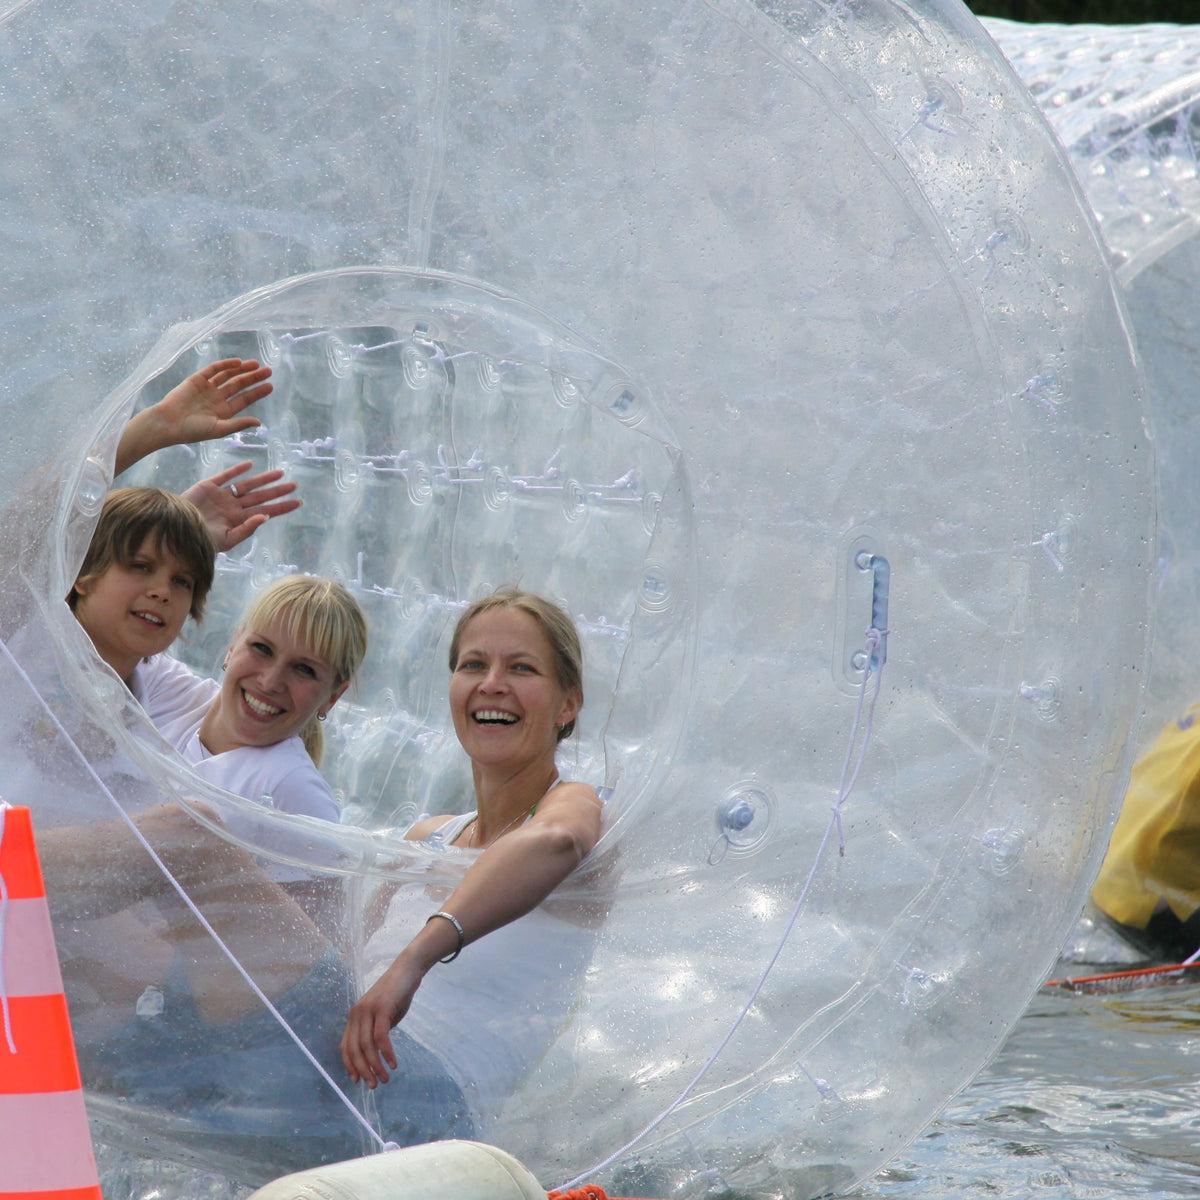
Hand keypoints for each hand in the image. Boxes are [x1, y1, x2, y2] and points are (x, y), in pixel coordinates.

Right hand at [155, 358, 272, 445]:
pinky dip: (225, 365)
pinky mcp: (196, 379)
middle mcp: (217, 398)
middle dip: (253, 378)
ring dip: (242, 369)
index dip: (257, 392)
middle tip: (269, 371)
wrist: (168, 424)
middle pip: (239, 385)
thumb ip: (238, 424)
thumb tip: (259, 422)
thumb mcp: (219, 429)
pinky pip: (213, 370)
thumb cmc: (192, 431)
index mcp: (224, 411)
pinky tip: (238, 363)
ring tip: (256, 364)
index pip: (245, 399)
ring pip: (228, 375)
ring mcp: (207, 388)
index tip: (270, 386)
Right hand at [183, 461, 301, 551]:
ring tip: (280, 473)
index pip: (266, 512)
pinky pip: (225, 476)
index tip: (298, 502)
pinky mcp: (208, 486)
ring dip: (263, 479)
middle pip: (260, 497)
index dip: (282, 507)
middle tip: (295, 485)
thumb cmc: (200, 540)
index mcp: (239, 520)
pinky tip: (250, 465)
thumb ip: (246, 529)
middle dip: (277, 491)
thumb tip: (266, 517)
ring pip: (247, 485)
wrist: (175, 530)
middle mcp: (233, 507)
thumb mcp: (227, 540)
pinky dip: (237, 470)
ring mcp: (221, 496)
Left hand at [340, 955, 425, 1087]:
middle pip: (354, 1049)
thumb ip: (376, 1031)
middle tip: (374, 1085)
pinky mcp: (381, 1008)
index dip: (350, 1065)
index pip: (345, 1046)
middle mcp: (357, 1014)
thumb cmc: (397, 993)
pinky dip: (386, 1053)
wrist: (408, 969)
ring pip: (366, 1046)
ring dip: (376, 1066)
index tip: (357, 1081)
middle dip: (363, 1070)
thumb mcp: (383, 1015)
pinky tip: (393, 1063)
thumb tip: (376, 1055)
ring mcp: (368, 1010)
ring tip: (385, 1078)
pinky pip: (380, 1036)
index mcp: (355, 1016)